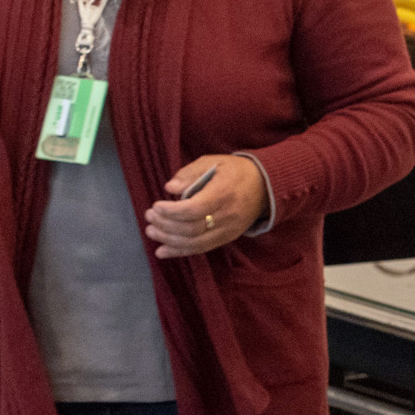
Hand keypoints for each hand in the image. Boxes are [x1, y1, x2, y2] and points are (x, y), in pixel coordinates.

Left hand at [145, 155, 267, 258]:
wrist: (266, 186)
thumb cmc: (235, 171)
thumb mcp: (213, 162)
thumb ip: (190, 173)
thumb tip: (170, 188)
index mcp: (223, 193)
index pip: (194, 209)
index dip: (171, 211)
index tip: (156, 205)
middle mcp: (227, 215)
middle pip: (191, 228)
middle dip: (165, 225)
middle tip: (149, 216)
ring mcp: (229, 230)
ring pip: (195, 243)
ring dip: (169, 240)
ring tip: (151, 231)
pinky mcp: (228, 238)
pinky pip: (202, 249)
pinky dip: (180, 252)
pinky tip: (163, 251)